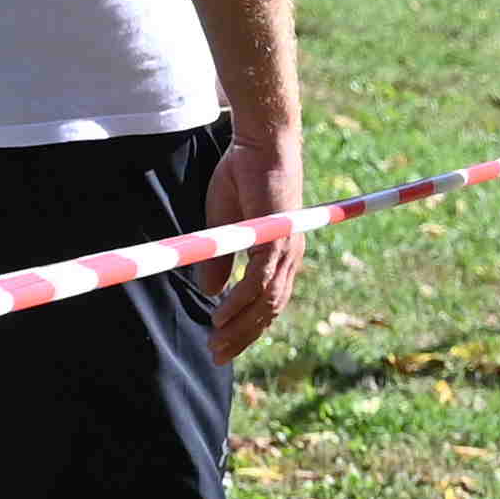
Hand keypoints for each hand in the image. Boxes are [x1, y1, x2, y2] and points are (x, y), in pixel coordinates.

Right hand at [192, 118, 305, 361]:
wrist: (261, 143)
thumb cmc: (244, 176)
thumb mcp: (225, 225)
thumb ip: (221, 259)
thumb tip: (210, 291)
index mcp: (281, 255)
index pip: (268, 303)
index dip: (248, 327)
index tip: (224, 346)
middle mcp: (289, 257)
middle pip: (270, 310)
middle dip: (243, 337)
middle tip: (217, 355)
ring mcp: (285, 249)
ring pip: (266, 302)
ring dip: (240, 326)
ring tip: (216, 343)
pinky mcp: (276, 239)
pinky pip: (258, 280)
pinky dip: (240, 301)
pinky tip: (220, 314)